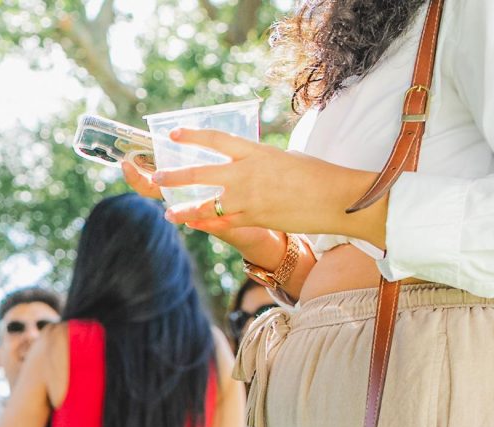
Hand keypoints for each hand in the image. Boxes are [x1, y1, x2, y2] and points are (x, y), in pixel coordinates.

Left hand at [154, 130, 382, 252]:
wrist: (334, 198)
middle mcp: (246, 173)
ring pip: (206, 204)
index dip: (193, 135)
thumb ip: (260, 163)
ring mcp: (247, 198)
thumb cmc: (316, 175)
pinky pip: (221, 223)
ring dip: (184, 209)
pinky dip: (205, 224)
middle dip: (176, 175)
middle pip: (201, 172)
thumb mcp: (285, 159)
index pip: (216, 140)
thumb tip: (249, 168)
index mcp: (255, 151)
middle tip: (158, 175)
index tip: (174, 133)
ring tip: (168, 212)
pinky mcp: (253, 219)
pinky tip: (192, 225)